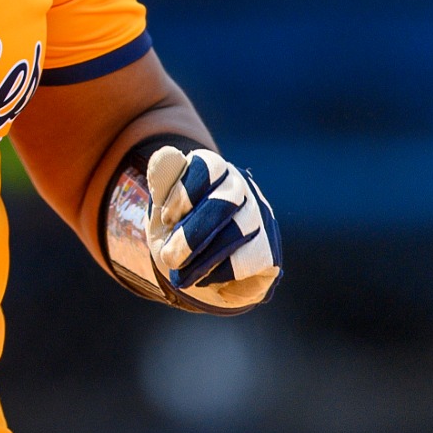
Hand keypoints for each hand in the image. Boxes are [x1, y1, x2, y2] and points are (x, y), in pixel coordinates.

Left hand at [145, 147, 280, 311]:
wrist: (193, 269)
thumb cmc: (175, 231)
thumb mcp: (161, 207)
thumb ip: (162, 182)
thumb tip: (165, 154)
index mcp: (214, 172)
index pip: (208, 167)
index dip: (184, 193)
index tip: (165, 219)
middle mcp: (241, 190)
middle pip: (225, 201)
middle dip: (192, 234)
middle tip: (168, 257)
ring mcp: (260, 219)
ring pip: (239, 230)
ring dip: (204, 257)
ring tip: (180, 275)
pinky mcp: (271, 250)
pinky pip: (252, 257)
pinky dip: (223, 270)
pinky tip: (205, 278)